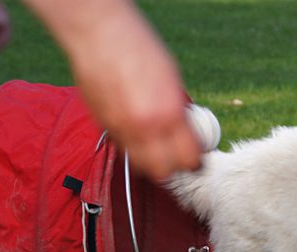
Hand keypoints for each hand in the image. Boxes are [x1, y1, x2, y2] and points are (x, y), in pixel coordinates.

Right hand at [22, 0, 201, 180]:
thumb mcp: (171, 80)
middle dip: (173, 168)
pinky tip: (136, 132)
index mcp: (169, 114)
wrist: (100, 35)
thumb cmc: (139, 49)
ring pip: (139, 165)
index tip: (196, 158)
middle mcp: (145, 127)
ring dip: (151, 162)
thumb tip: (183, 130)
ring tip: (157, 150)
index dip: (194, 161)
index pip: (188, 157)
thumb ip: (177, 110)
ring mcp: (121, 129)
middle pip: (162, 171)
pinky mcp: (103, 126)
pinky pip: (122, 148)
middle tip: (177, 159)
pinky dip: (132, 147)